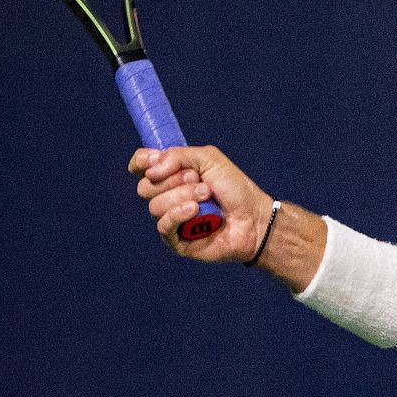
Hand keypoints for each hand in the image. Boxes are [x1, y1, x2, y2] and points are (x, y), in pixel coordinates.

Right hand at [127, 145, 272, 263]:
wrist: (255, 217)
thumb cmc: (235, 188)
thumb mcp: (209, 159)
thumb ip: (178, 155)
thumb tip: (150, 170)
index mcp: (172, 176)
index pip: (141, 167)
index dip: (141, 162)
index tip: (153, 160)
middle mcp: (168, 197)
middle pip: (145, 186)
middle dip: (172, 179)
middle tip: (198, 178)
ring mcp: (171, 220)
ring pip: (155, 205)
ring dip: (184, 195)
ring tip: (208, 196)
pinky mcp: (176, 241)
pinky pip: (163, 225)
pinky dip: (178, 214)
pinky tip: (195, 210)